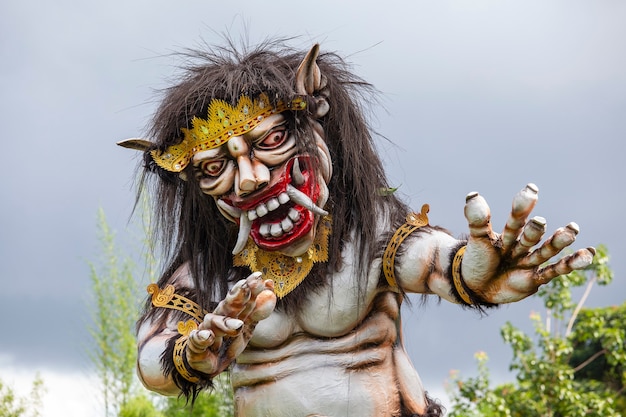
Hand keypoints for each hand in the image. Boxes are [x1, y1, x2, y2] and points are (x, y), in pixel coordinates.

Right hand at [186, 272, 275, 374]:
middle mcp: (219, 318)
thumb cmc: (228, 342)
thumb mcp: (247, 328)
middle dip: (237, 296)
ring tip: (239, 326)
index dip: (251, 287)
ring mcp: (206, 330)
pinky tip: (208, 337)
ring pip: (214, 322)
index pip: (243, 298)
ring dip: (225, 323)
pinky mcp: (196, 345)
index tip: (260, 277)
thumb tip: (270, 285)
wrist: (207, 363)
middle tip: (246, 287)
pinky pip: (196, 340)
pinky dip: (201, 338)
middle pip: (228, 305)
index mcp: (233, 314)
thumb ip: (258, 310)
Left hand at [461, 183, 594, 303]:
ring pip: (545, 251)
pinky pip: (553, 271)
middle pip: (531, 236)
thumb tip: (473, 195)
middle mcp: (522, 246)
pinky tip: (588, 254)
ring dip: (558, 242)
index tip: (531, 189)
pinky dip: (570, 264)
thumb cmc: (476, 260)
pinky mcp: (535, 279)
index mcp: (508, 235)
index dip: (522, 207)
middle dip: (535, 229)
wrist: (476, 286)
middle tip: (539, 222)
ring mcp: (529, 262)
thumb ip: (477, 220)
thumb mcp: (477, 240)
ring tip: (572, 229)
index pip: (516, 219)